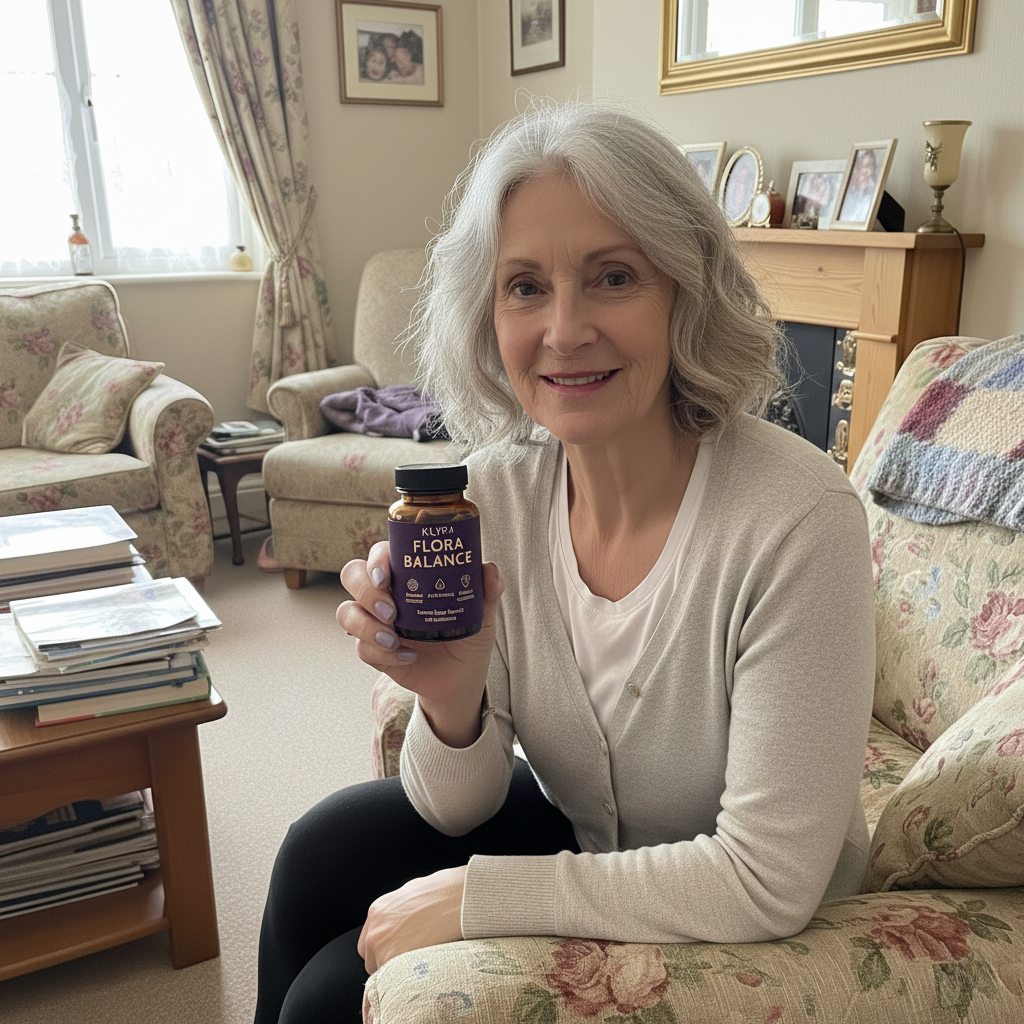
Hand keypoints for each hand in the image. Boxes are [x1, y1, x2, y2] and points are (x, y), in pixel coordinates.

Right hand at [337, 542, 503, 745]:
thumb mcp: (482, 613)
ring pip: (346, 612)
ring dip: (366, 625)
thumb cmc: (468, 634)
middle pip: (353, 575)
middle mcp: (386, 592)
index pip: (381, 553)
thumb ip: (487, 590)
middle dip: (365, 590)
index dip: (377, 559)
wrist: (462, 676)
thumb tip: (488, 570)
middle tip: (391, 610)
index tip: (387, 575)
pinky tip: (408, 657)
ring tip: (395, 639)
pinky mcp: (373, 649)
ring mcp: (375, 621)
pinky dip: (382, 654)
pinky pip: (361, 648)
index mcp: (408, 573)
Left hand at [357, 866, 466, 974]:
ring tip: (416, 965)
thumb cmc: (441, 893)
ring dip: (395, 972)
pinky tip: (419, 970)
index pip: (368, 942)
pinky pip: (391, 979)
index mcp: (377, 911)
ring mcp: (381, 946)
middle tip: (406, 961)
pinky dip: (403, 978)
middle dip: (385, 962)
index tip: (393, 952)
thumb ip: (398, 913)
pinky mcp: (393, 960)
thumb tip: (402, 924)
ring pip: (381, 972)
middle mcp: (375, 930)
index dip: (382, 949)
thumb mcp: (411, 895)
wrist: (454, 899)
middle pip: (371, 959)